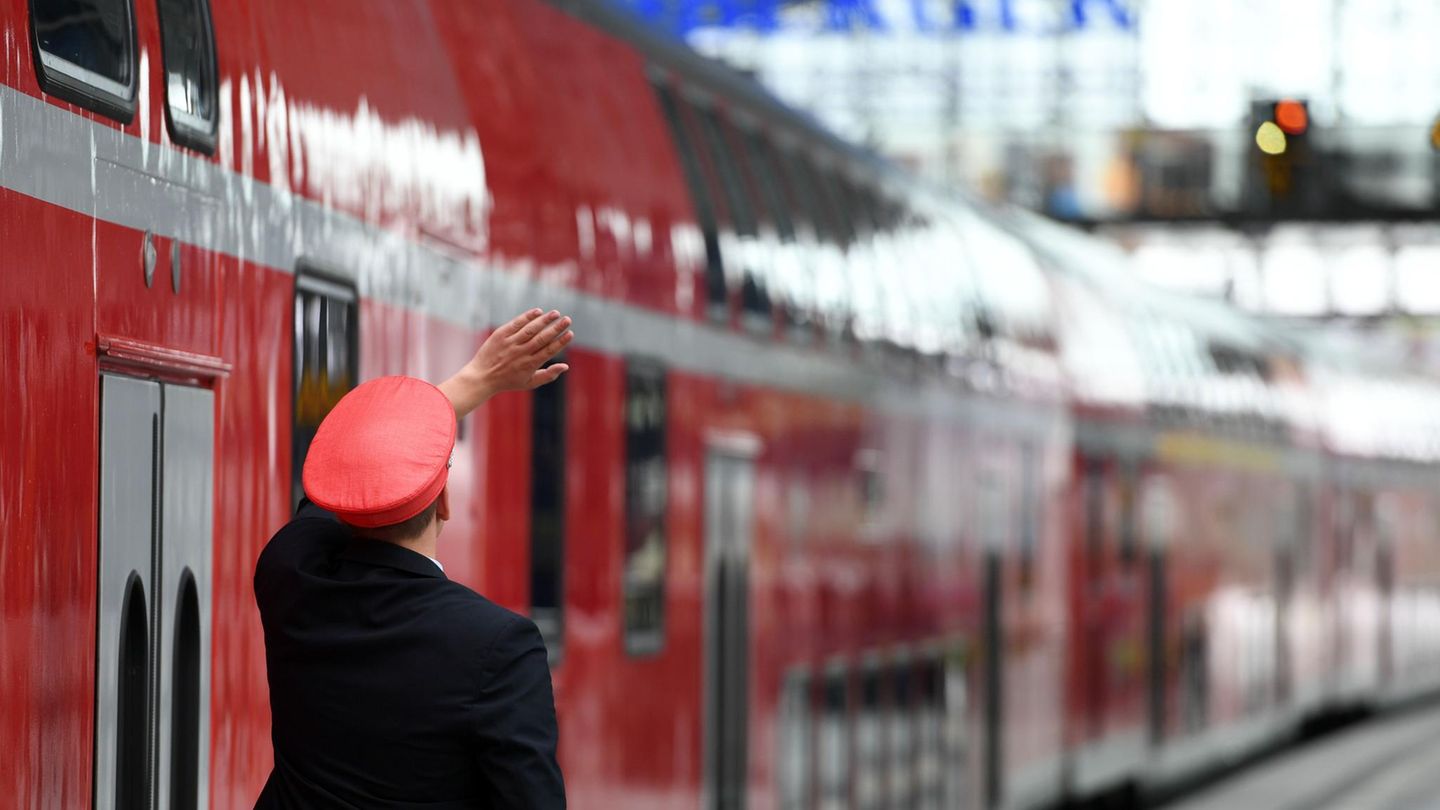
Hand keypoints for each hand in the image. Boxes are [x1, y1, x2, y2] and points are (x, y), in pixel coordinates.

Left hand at [439, 309, 572, 416]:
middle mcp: (521, 353)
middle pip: (542, 338)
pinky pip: (516, 324)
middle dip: (556, 328)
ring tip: (555, 313)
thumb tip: (566, 366)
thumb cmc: (508, 381)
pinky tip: (538, 311)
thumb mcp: (529, 383)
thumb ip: (548, 375)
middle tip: (567, 320)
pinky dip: (527, 317)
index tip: (570, 333)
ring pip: (530, 329)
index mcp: (530, 364)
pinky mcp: (500, 335)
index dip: (561, 342)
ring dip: (544, 320)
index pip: (549, 350)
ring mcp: (510, 343)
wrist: (482, 377)